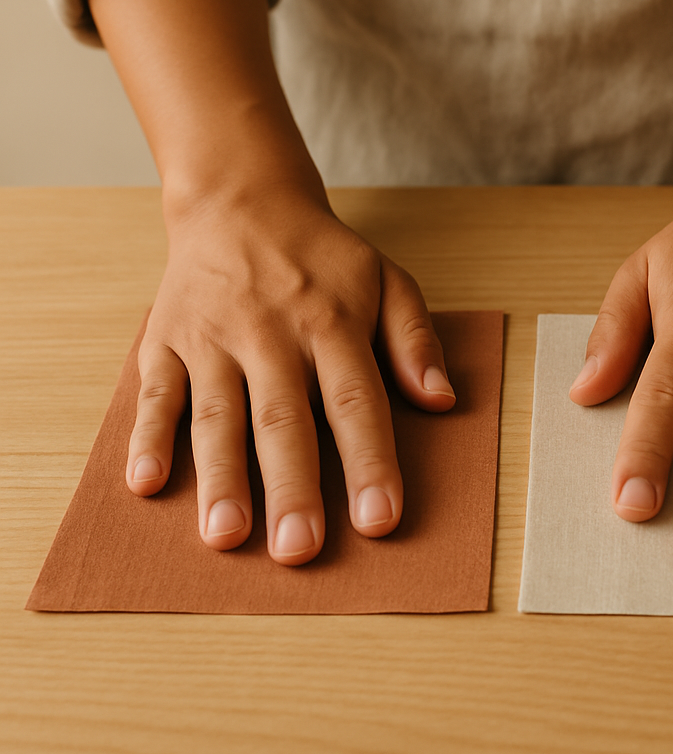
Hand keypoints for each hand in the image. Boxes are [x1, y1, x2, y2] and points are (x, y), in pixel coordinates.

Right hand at [123, 185, 455, 564]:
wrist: (241, 202)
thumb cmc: (321, 256)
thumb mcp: (386, 279)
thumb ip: (415, 340)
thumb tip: (444, 401)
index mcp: (333, 322)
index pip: (355, 400)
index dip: (368, 461)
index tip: (379, 520)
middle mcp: (271, 333)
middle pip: (283, 419)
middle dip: (291, 487)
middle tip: (298, 551)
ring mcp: (214, 338)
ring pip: (217, 414)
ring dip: (221, 477)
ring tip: (226, 537)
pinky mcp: (168, 340)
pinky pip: (157, 391)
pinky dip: (149, 436)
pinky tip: (146, 484)